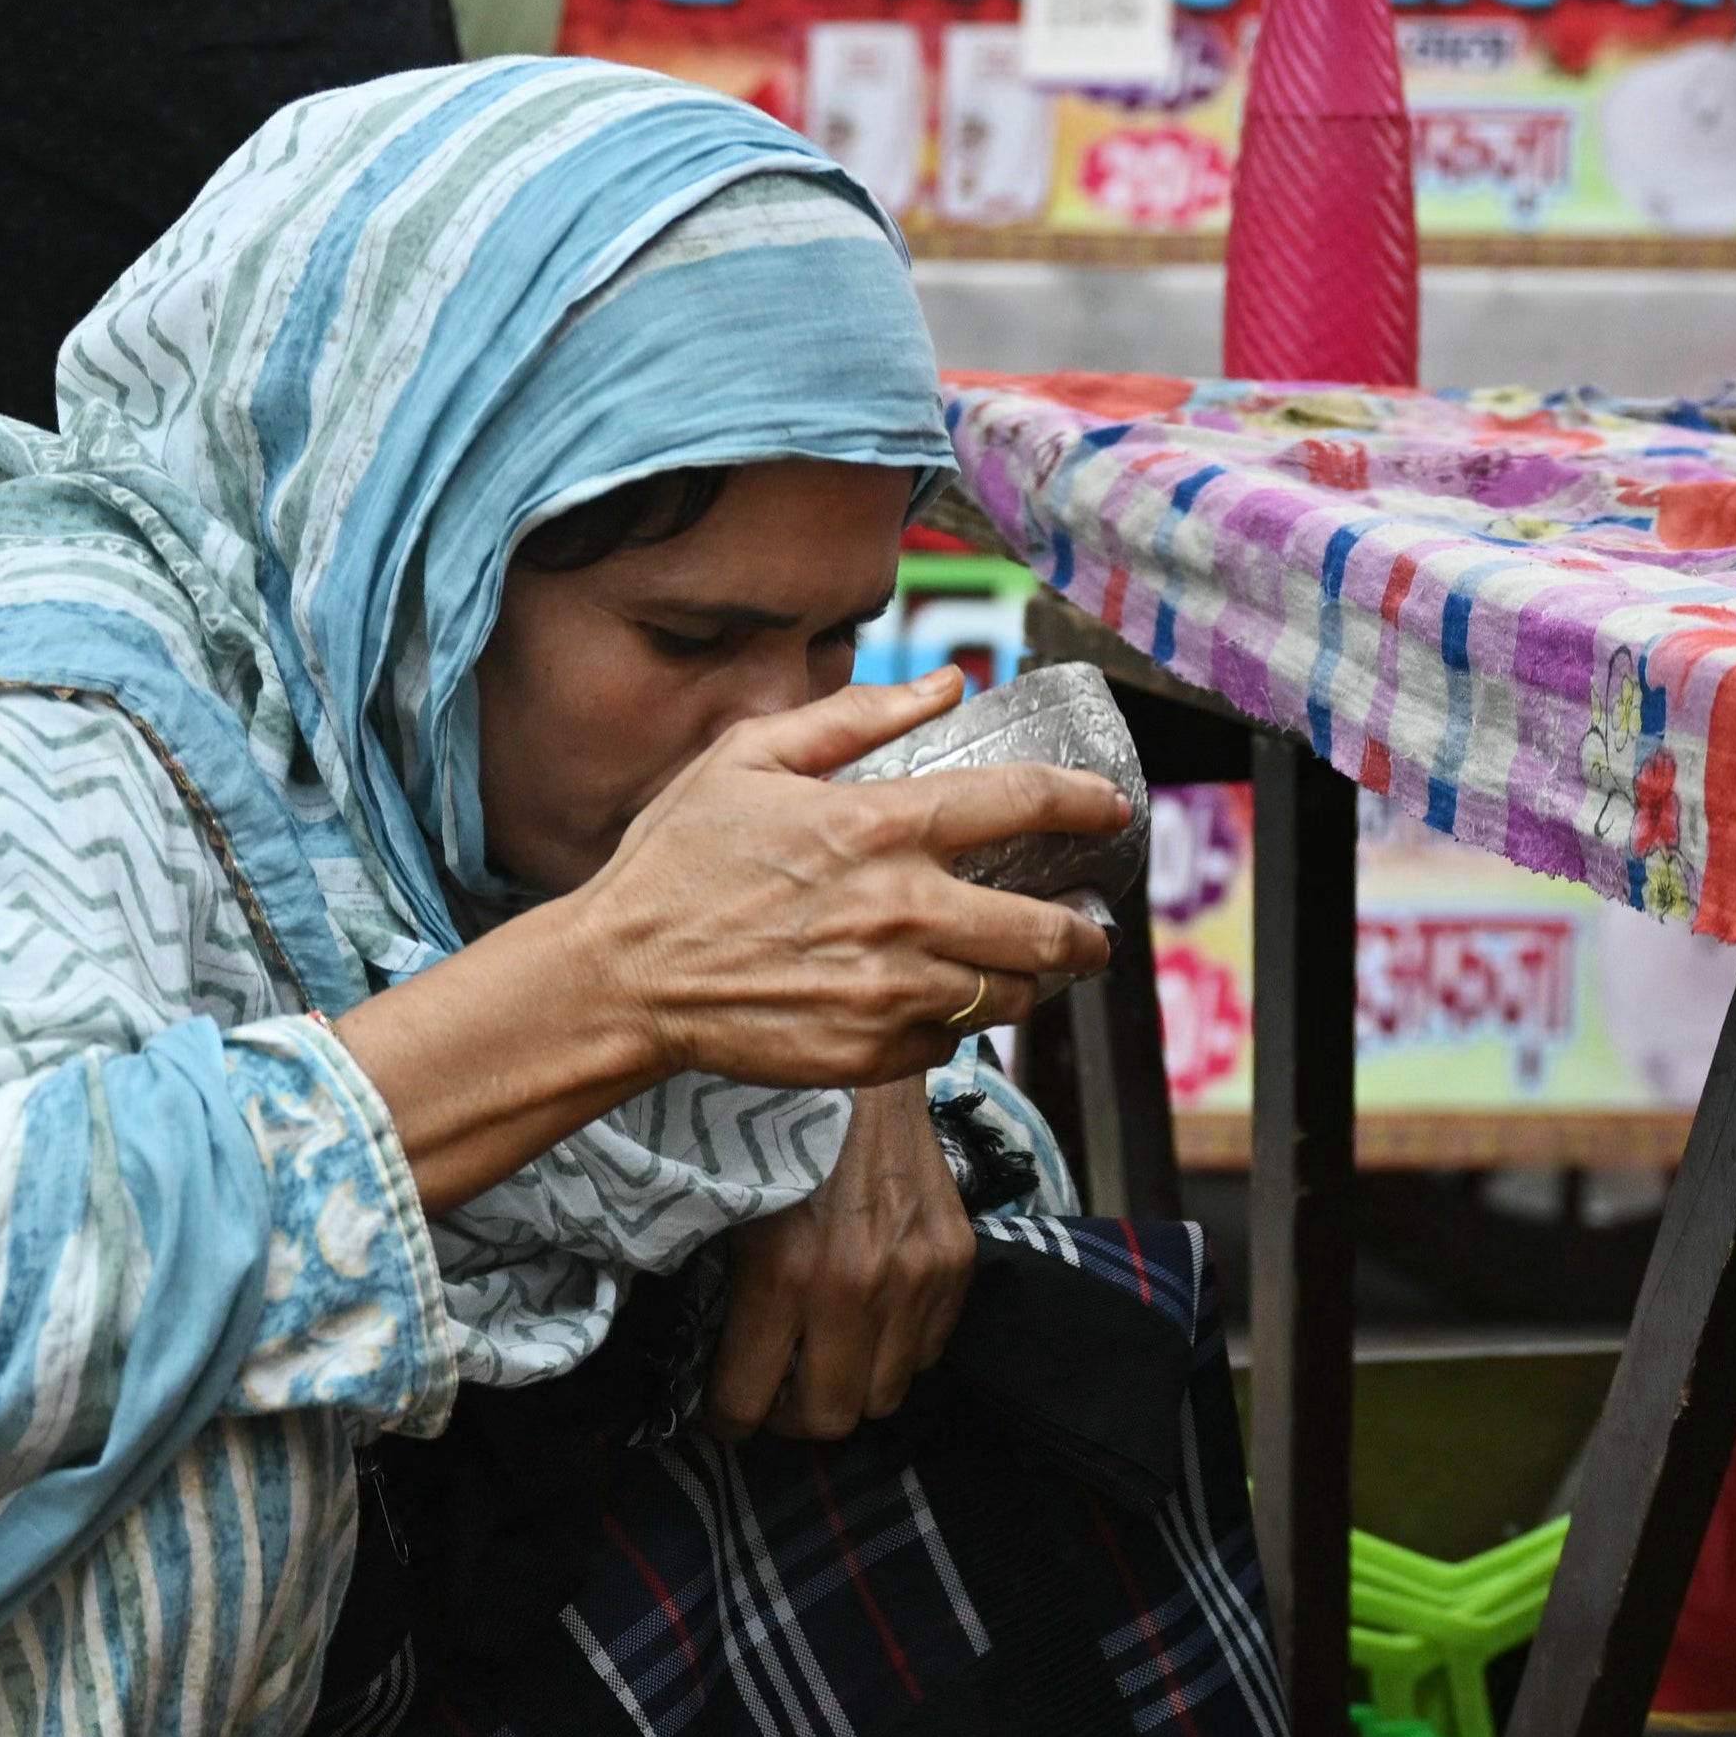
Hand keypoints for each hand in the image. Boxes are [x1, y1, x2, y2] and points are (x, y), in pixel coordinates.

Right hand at [569, 671, 1125, 1090]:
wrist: (623, 976)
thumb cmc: (678, 863)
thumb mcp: (751, 757)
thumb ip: (856, 718)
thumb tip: (945, 684)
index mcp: (882, 826)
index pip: (1025, 803)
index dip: (1086, 805)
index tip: (1112, 813)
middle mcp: (904, 911)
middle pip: (1047, 930)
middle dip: (1084, 934)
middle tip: (1088, 933)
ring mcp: (893, 990)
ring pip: (1010, 997)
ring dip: (1027, 985)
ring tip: (1019, 973)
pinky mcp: (874, 1051)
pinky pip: (951, 1042)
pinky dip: (954, 1025)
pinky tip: (931, 1004)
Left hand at [711, 1078, 973, 1439]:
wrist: (866, 1075)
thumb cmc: (782, 1140)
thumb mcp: (731, 1215)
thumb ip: (730, 1297)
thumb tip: (720, 1368)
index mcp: (783, 1273)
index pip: (747, 1402)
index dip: (729, 1419)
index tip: (727, 1414)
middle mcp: (856, 1286)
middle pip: (830, 1418)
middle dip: (795, 1417)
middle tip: (778, 1393)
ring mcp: (916, 1278)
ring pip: (885, 1398)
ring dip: (851, 1387)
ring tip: (827, 1356)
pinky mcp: (956, 1264)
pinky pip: (927, 1355)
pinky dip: (896, 1351)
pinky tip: (871, 1318)